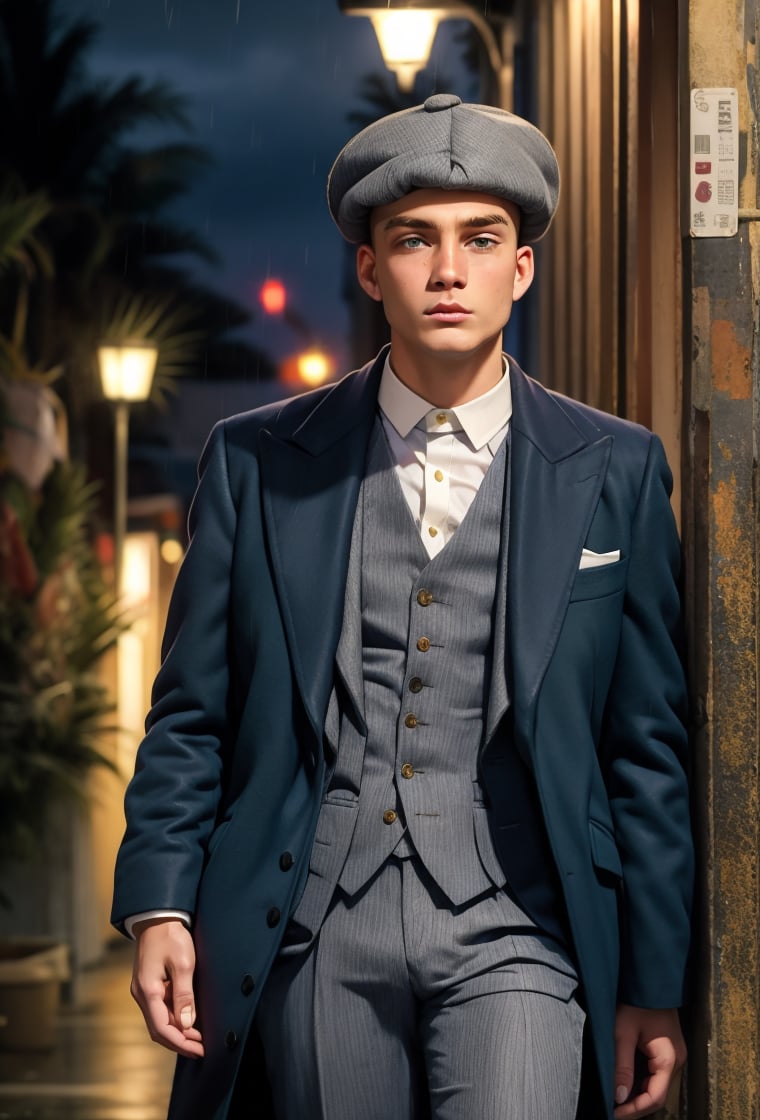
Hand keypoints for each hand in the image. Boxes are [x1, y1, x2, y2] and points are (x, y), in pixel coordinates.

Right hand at [130, 918, 204, 1057]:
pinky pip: (159, 1009)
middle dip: (179, 1042)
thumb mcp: (183, 963)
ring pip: (158, 1020)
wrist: (158, 917)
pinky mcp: (148, 985)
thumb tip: (187, 1024)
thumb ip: (184, 994)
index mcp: (148, 991)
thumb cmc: (171, 937)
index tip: (199, 1050)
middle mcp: (142, 994)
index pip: (161, 1028)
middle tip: (201, 1049)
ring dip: (177, 1032)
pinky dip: (173, 1019)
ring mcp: (143, 990)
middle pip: (158, 1029)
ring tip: (198, 1038)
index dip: (180, 1043)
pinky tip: (188, 1020)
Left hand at [613, 1005, 685, 1117]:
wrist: (649, 979)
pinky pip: (656, 1073)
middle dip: (635, 1105)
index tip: (614, 1113)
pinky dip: (641, 1081)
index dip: (634, 1110)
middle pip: (657, 1094)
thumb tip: (619, 1097)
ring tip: (616, 1098)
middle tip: (612, 1108)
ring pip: (657, 1085)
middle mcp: (676, 1060)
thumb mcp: (623, 1033)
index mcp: (668, 1058)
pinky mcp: (667, 1049)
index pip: (655, 1097)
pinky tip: (625, 1082)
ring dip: (638, 1094)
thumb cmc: (636, 1001)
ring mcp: (674, 1055)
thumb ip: (622, 1066)